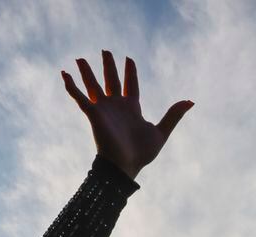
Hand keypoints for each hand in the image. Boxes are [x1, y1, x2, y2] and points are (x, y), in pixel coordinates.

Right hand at [62, 51, 192, 179]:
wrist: (125, 166)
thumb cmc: (142, 153)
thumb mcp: (161, 131)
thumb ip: (173, 115)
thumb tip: (191, 101)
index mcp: (132, 108)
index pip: (130, 84)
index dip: (130, 71)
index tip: (129, 59)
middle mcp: (116, 106)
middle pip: (111, 80)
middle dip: (108, 66)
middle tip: (105, 51)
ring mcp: (104, 109)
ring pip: (93, 85)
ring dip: (87, 72)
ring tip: (80, 58)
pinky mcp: (93, 114)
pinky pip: (80, 97)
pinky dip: (71, 86)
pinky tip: (64, 74)